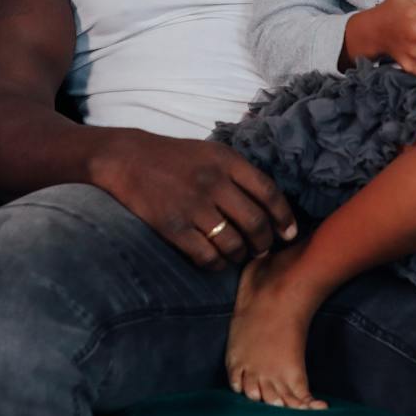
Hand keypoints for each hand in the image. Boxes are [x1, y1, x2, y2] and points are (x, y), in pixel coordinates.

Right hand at [91, 133, 297, 269]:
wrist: (126, 158)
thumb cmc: (174, 157)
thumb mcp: (211, 152)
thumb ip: (238, 174)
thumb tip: (269, 204)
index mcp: (227, 161)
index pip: (269, 192)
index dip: (284, 217)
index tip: (288, 232)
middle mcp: (213, 182)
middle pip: (255, 222)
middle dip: (264, 242)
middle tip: (262, 248)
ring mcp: (193, 206)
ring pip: (233, 243)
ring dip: (240, 255)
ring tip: (238, 254)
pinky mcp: (173, 227)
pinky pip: (206, 255)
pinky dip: (216, 263)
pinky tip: (216, 260)